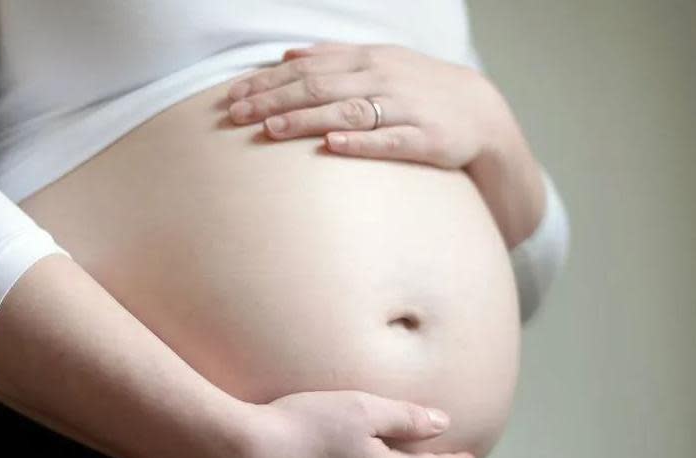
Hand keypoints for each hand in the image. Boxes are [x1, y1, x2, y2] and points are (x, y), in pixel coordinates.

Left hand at [226, 40, 547, 249]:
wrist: (481, 113)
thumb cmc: (419, 89)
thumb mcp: (378, 63)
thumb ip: (333, 56)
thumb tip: (287, 54)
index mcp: (366, 60)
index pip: (307, 68)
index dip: (267, 82)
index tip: (233, 96)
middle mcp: (381, 79)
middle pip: (318, 88)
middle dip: (274, 101)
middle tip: (236, 116)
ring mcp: (403, 108)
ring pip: (346, 112)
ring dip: (306, 120)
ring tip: (270, 129)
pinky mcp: (423, 139)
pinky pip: (387, 140)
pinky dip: (359, 142)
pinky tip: (331, 146)